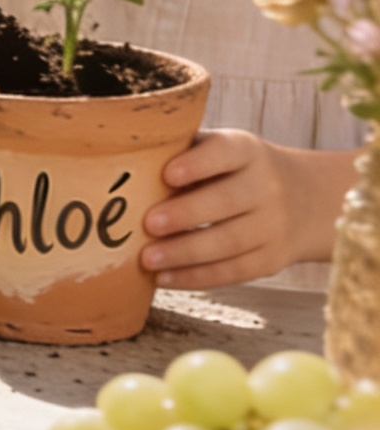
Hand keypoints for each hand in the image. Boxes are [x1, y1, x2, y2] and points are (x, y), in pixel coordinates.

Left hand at [143, 129, 311, 288]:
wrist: (306, 200)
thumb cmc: (234, 171)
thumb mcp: (219, 150)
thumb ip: (181, 153)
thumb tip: (123, 165)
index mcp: (246, 151)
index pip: (225, 153)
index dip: (198, 164)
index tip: (167, 175)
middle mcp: (266, 186)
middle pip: (227, 201)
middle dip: (186, 214)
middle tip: (148, 224)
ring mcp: (273, 225)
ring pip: (230, 241)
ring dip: (185, 253)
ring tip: (147, 258)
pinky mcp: (271, 258)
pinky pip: (234, 271)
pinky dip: (197, 278)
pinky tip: (164, 279)